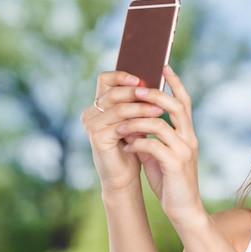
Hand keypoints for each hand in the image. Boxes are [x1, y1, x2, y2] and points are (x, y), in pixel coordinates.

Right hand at [80, 71, 164, 192]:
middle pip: (113, 92)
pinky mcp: (96, 137)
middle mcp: (90, 112)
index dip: (121, 75)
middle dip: (136, 92)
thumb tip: (155, 82)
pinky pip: (120, 124)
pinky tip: (152, 123)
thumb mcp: (135, 120)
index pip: (105, 79)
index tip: (141, 77)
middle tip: (156, 92)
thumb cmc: (131, 147)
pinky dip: (138, 122)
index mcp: (98, 104)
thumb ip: (137, 103)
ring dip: (141, 108)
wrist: (123, 176)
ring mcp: (91, 124)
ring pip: (119, 108)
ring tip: (160, 109)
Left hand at [116, 66, 203, 223]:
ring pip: (161, 124)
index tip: (163, 66)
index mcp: (187, 134)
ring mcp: (184, 151)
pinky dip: (138, 143)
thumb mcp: (160, 155)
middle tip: (136, 90)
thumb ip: (152, 137)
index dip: (175, 83)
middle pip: (175, 106)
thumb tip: (133, 121)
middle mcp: (189, 139)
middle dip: (154, 95)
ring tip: (120, 126)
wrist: (184, 210)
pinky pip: (154, 146)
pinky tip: (128, 146)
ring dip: (137, 122)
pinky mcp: (176, 165)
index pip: (184, 102)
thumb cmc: (170, 181)